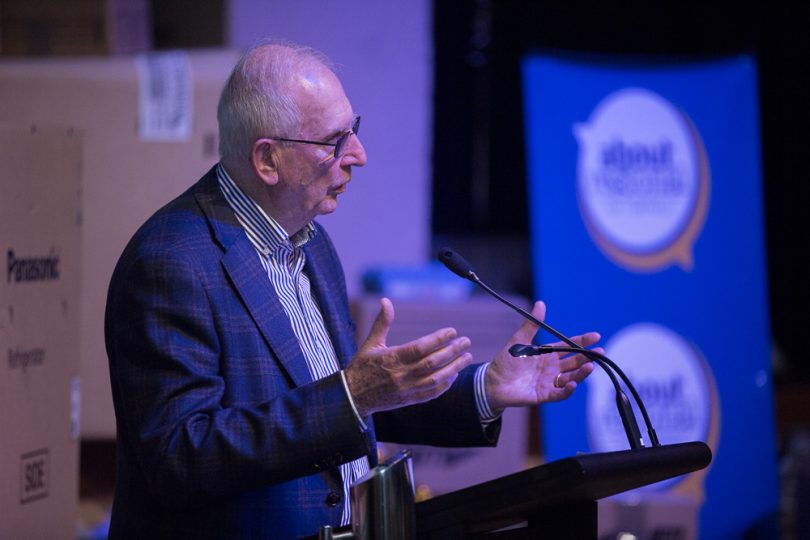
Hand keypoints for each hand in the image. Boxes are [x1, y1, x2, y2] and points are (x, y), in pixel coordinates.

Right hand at [345, 297, 473, 416]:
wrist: (353, 397)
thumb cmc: (362, 366)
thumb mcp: (370, 343)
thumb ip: (382, 322)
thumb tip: (385, 300)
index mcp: (392, 358)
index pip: (420, 348)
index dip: (437, 339)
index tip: (452, 331)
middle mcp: (401, 374)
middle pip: (432, 363)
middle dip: (452, 351)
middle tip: (466, 342)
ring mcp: (406, 389)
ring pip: (435, 378)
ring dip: (454, 368)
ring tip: (467, 357)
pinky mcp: (409, 400)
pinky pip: (431, 393)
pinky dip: (445, 385)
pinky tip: (454, 375)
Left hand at [485, 301, 598, 410]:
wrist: (492, 381)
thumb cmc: (505, 361)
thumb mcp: (519, 340)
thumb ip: (532, 324)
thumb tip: (541, 303)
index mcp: (547, 354)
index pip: (569, 346)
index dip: (582, 341)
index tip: (596, 336)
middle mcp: (551, 368)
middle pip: (574, 362)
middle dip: (587, 357)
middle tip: (600, 352)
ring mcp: (549, 382)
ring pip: (571, 377)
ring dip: (581, 373)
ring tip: (590, 366)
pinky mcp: (543, 395)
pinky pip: (559, 394)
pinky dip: (567, 390)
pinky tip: (573, 383)